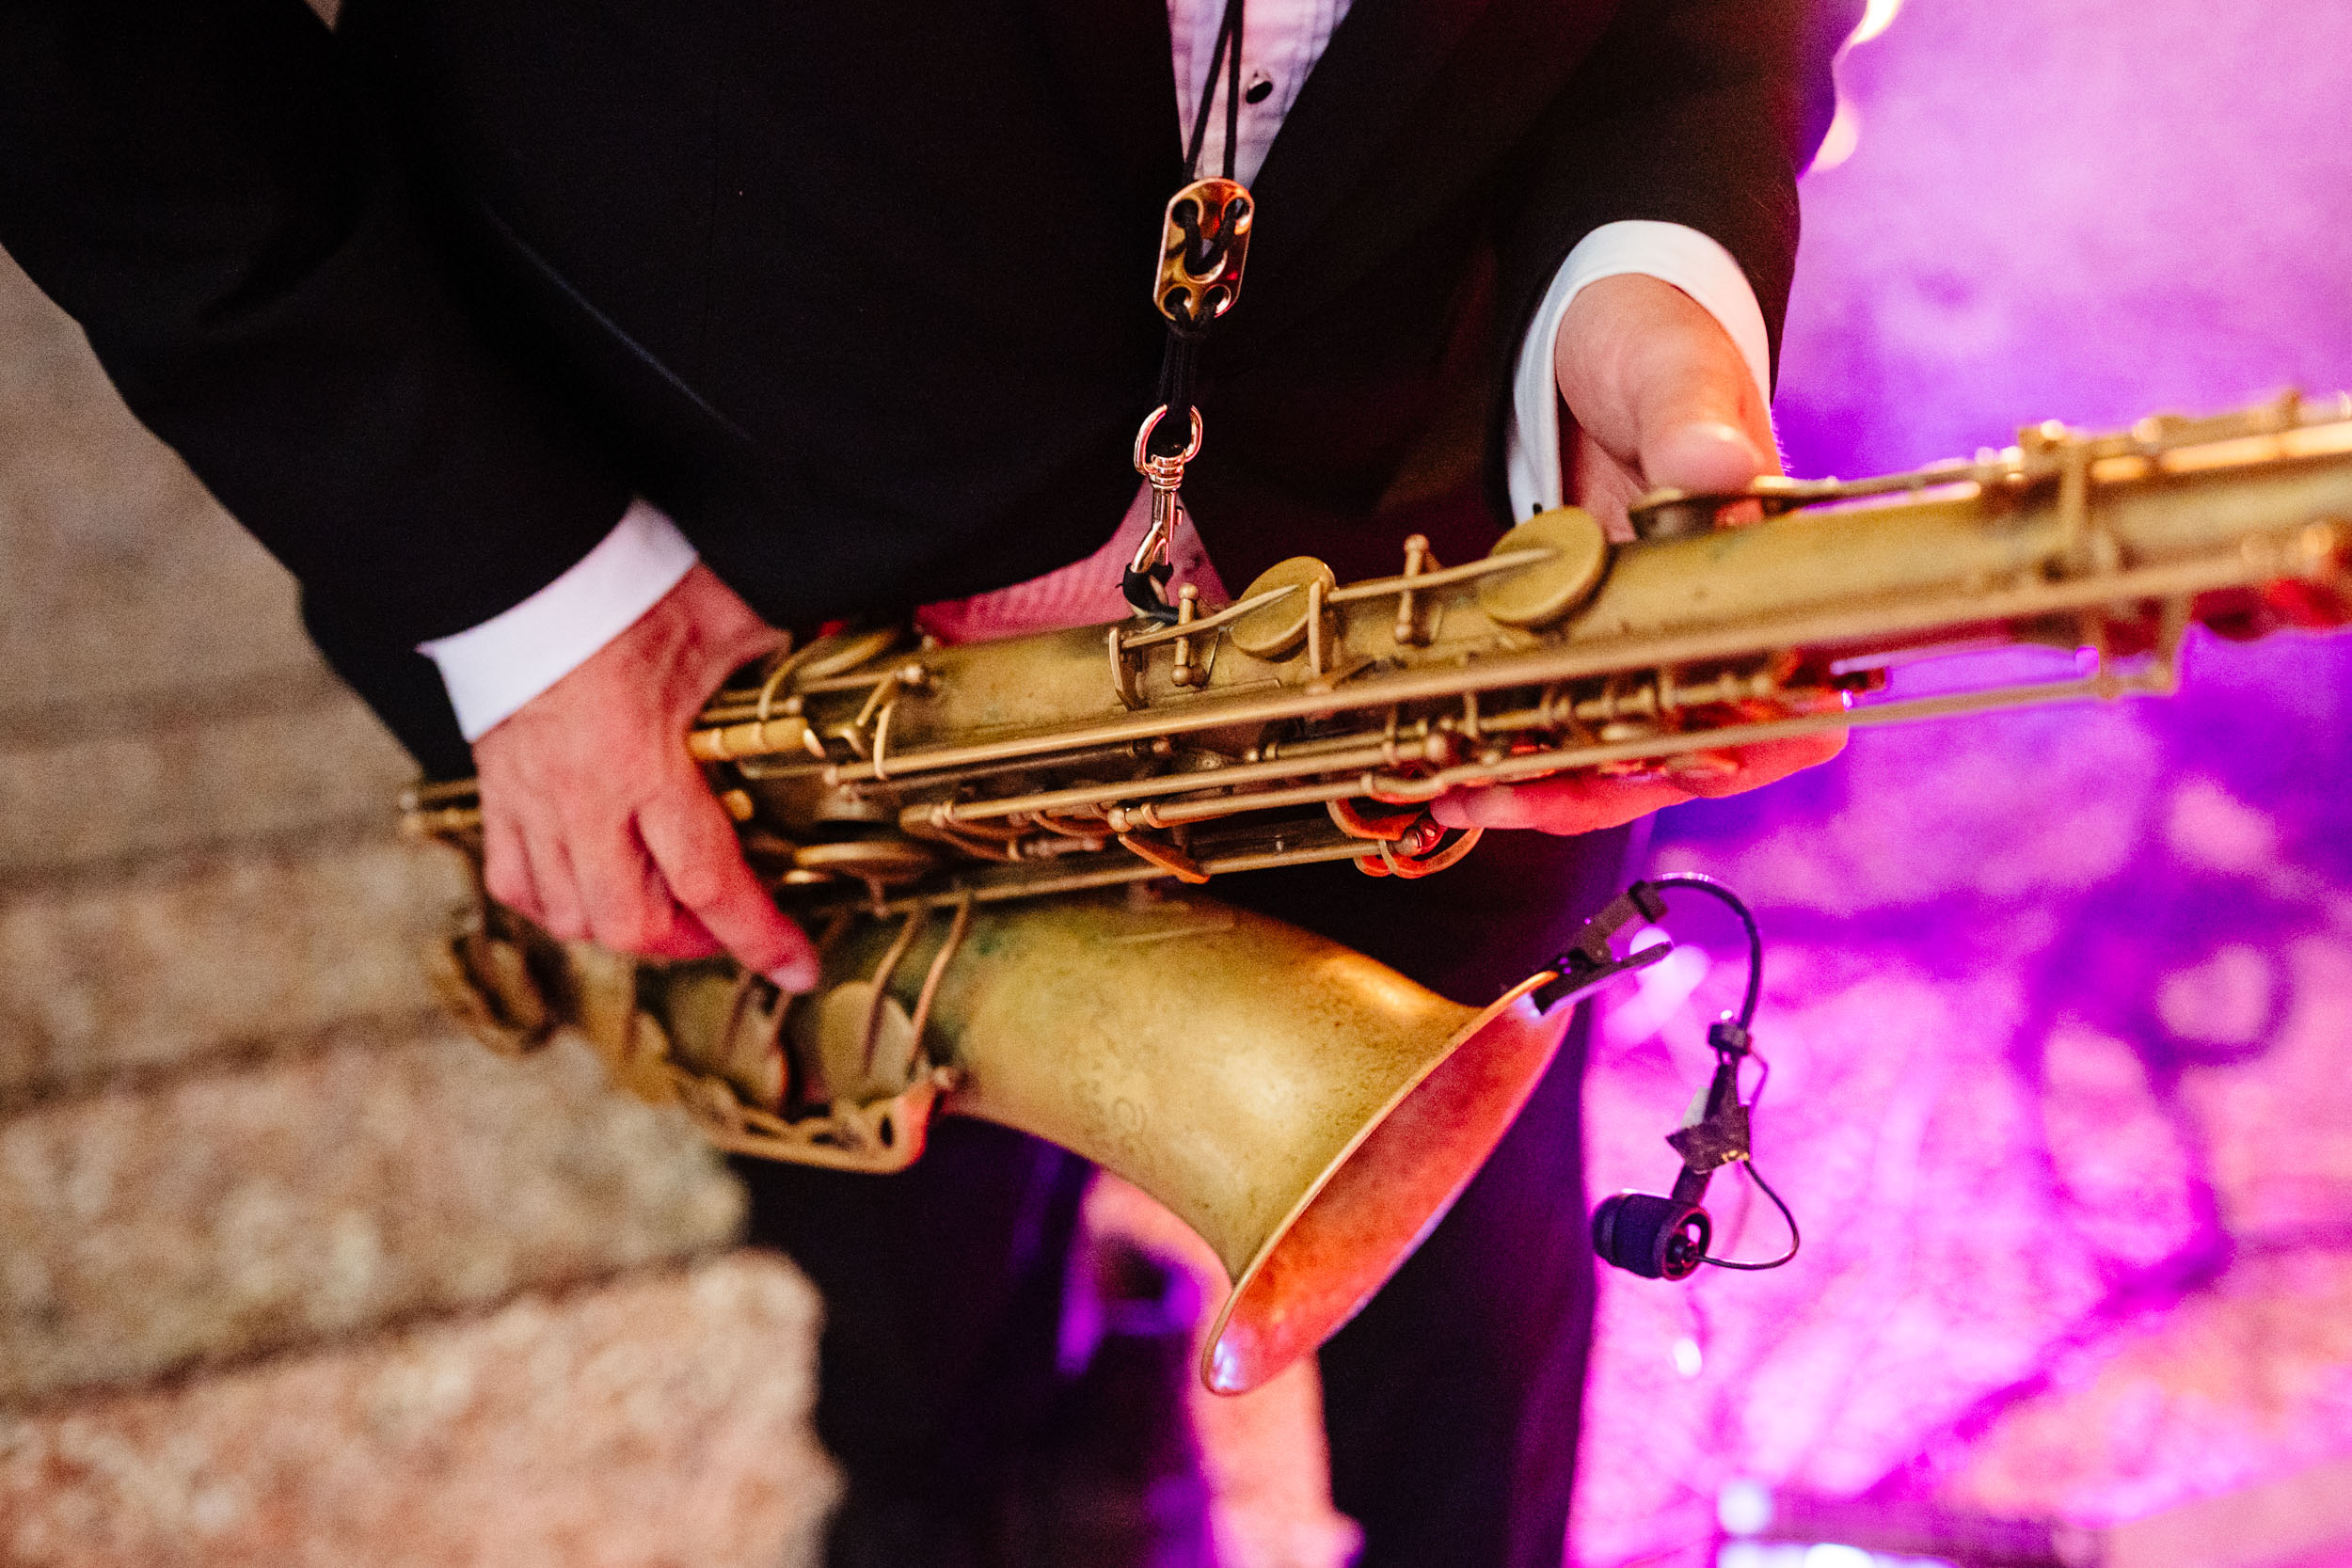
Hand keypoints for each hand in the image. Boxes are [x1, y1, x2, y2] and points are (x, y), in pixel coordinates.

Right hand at [472, 564, 821, 989]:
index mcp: (645, 763)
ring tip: (667, 909)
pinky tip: (592, 886)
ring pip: (569, 916)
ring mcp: (531, 802)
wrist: (520, 562)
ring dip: (625, 927)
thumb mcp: (725, 617)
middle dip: (690, 944)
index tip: (797, 967)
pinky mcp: (497, 790)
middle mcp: (583, 800)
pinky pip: (514, 881)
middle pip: (630, 924)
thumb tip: (842, 660)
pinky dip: (556, 902)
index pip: (708, 882)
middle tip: (729, 927)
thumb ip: (782, 656)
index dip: (758, 937)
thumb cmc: (624, 584)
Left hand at [1431, 273, 1841, 834]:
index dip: (1747, 742)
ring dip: (1552, 787)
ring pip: (1625, 758)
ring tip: (1466, 794)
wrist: (1599, 329)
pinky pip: (1568, 724)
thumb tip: (1718, 469)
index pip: (1800, 698)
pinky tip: (1455, 769)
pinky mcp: (1596, 648)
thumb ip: (1694, 416)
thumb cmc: (1658, 336)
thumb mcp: (1674, 364)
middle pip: (1699, 753)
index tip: (1675, 758)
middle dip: (1610, 784)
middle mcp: (1729, 627)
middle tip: (1515, 789)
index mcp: (1783, 572)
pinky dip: (1519, 753)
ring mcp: (1659, 645)